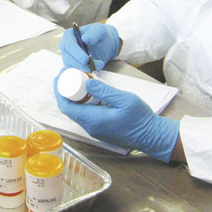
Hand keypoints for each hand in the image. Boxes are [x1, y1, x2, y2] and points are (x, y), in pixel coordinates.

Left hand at [55, 75, 179, 161]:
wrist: (152, 136)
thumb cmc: (140, 118)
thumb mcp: (124, 100)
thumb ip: (104, 91)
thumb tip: (87, 82)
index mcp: (93, 120)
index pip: (67, 107)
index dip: (59, 91)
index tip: (59, 77)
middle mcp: (91, 127)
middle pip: (69, 110)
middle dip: (64, 92)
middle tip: (66, 75)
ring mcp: (95, 130)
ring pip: (77, 112)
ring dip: (73, 97)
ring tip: (75, 80)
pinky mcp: (101, 129)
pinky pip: (85, 115)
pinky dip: (82, 103)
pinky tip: (88, 92)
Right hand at [60, 23, 120, 70]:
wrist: (105, 44)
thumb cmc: (100, 34)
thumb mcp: (99, 30)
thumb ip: (93, 33)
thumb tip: (84, 39)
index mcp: (69, 35)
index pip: (69, 45)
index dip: (76, 53)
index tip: (86, 59)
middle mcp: (66, 47)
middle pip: (68, 58)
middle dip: (80, 64)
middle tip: (93, 67)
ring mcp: (68, 57)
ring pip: (72, 67)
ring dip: (85, 69)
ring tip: (98, 65)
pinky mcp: (73, 66)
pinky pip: (76, 72)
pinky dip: (85, 73)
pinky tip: (94, 70)